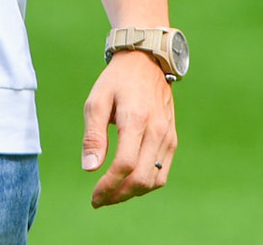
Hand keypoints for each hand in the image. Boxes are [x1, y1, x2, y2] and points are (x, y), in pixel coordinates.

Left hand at [81, 50, 176, 207]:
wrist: (147, 61)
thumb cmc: (117, 81)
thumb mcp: (97, 101)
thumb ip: (93, 135)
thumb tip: (90, 169)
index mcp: (135, 119)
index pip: (125, 164)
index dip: (108, 186)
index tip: (94, 196)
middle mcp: (156, 130)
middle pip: (140, 178)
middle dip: (118, 196)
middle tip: (99, 200)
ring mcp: (167, 136)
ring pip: (154, 180)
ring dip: (132, 194)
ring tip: (112, 194)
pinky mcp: (172, 139)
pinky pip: (162, 172)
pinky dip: (146, 184)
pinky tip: (129, 183)